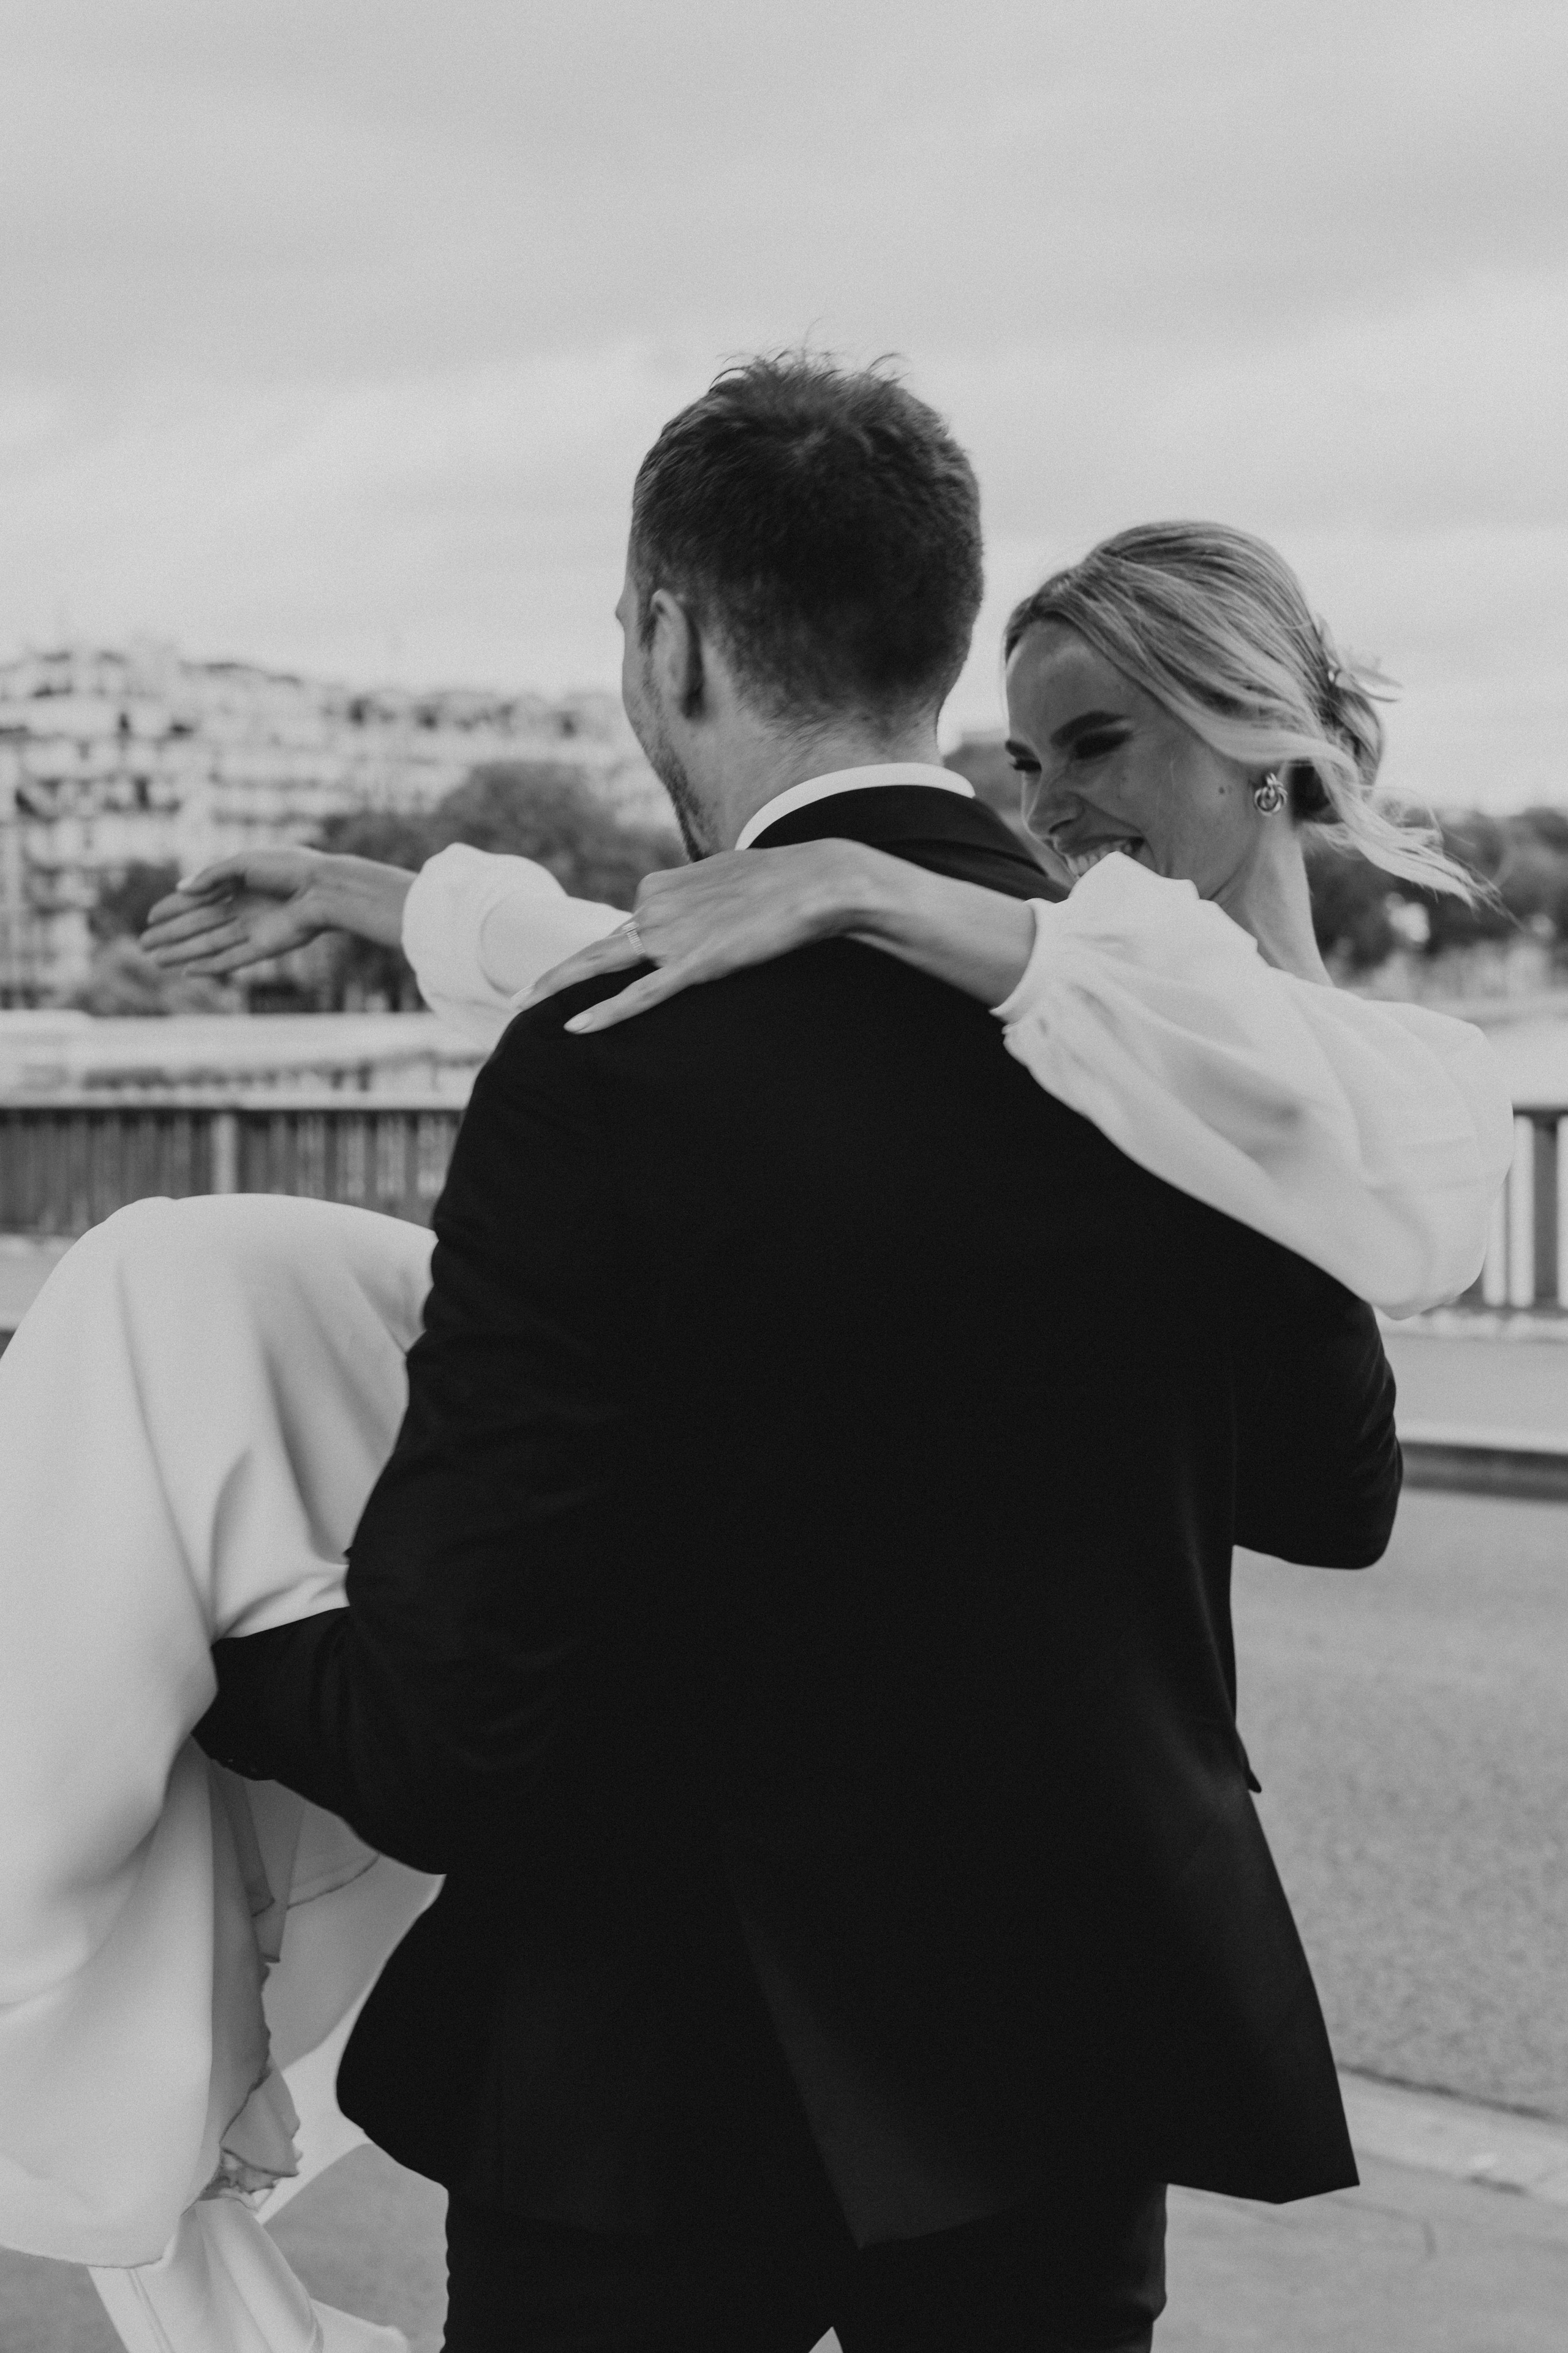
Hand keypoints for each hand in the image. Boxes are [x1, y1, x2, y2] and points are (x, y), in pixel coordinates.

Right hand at [141, 849, 412, 973]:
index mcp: (239, 884)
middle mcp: (244, 909)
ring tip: (155, 960)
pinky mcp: (264, 948)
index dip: (173, 908)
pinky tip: (187, 971)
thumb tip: (181, 888)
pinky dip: (208, 966)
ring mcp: (253, 930)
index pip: (198, 899)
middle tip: (142, 945)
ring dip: (181, 952)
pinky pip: (230, 960)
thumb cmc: (289, 868)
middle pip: (198, 925)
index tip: (150, 917)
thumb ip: (212, 875)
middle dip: (170, 934)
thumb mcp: (244, 862)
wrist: (325, 888)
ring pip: (208, 944)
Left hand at [516, 842, 879, 1033]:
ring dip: (557, 987)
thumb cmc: (779, 880)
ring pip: (601, 967)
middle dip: (553, 973)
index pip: (630, 925)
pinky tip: (574, 1028)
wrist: (813, 883)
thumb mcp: (724, 876)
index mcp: (659, 885)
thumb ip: (698, 894)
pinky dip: (606, 1012)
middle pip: (596, 947)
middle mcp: (654, 908)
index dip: (632, 951)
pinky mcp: (693, 965)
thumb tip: (700, 907)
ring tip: (522, 1006)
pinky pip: (640, 995)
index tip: (632, 971)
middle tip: (517, 996)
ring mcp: (670, 937)